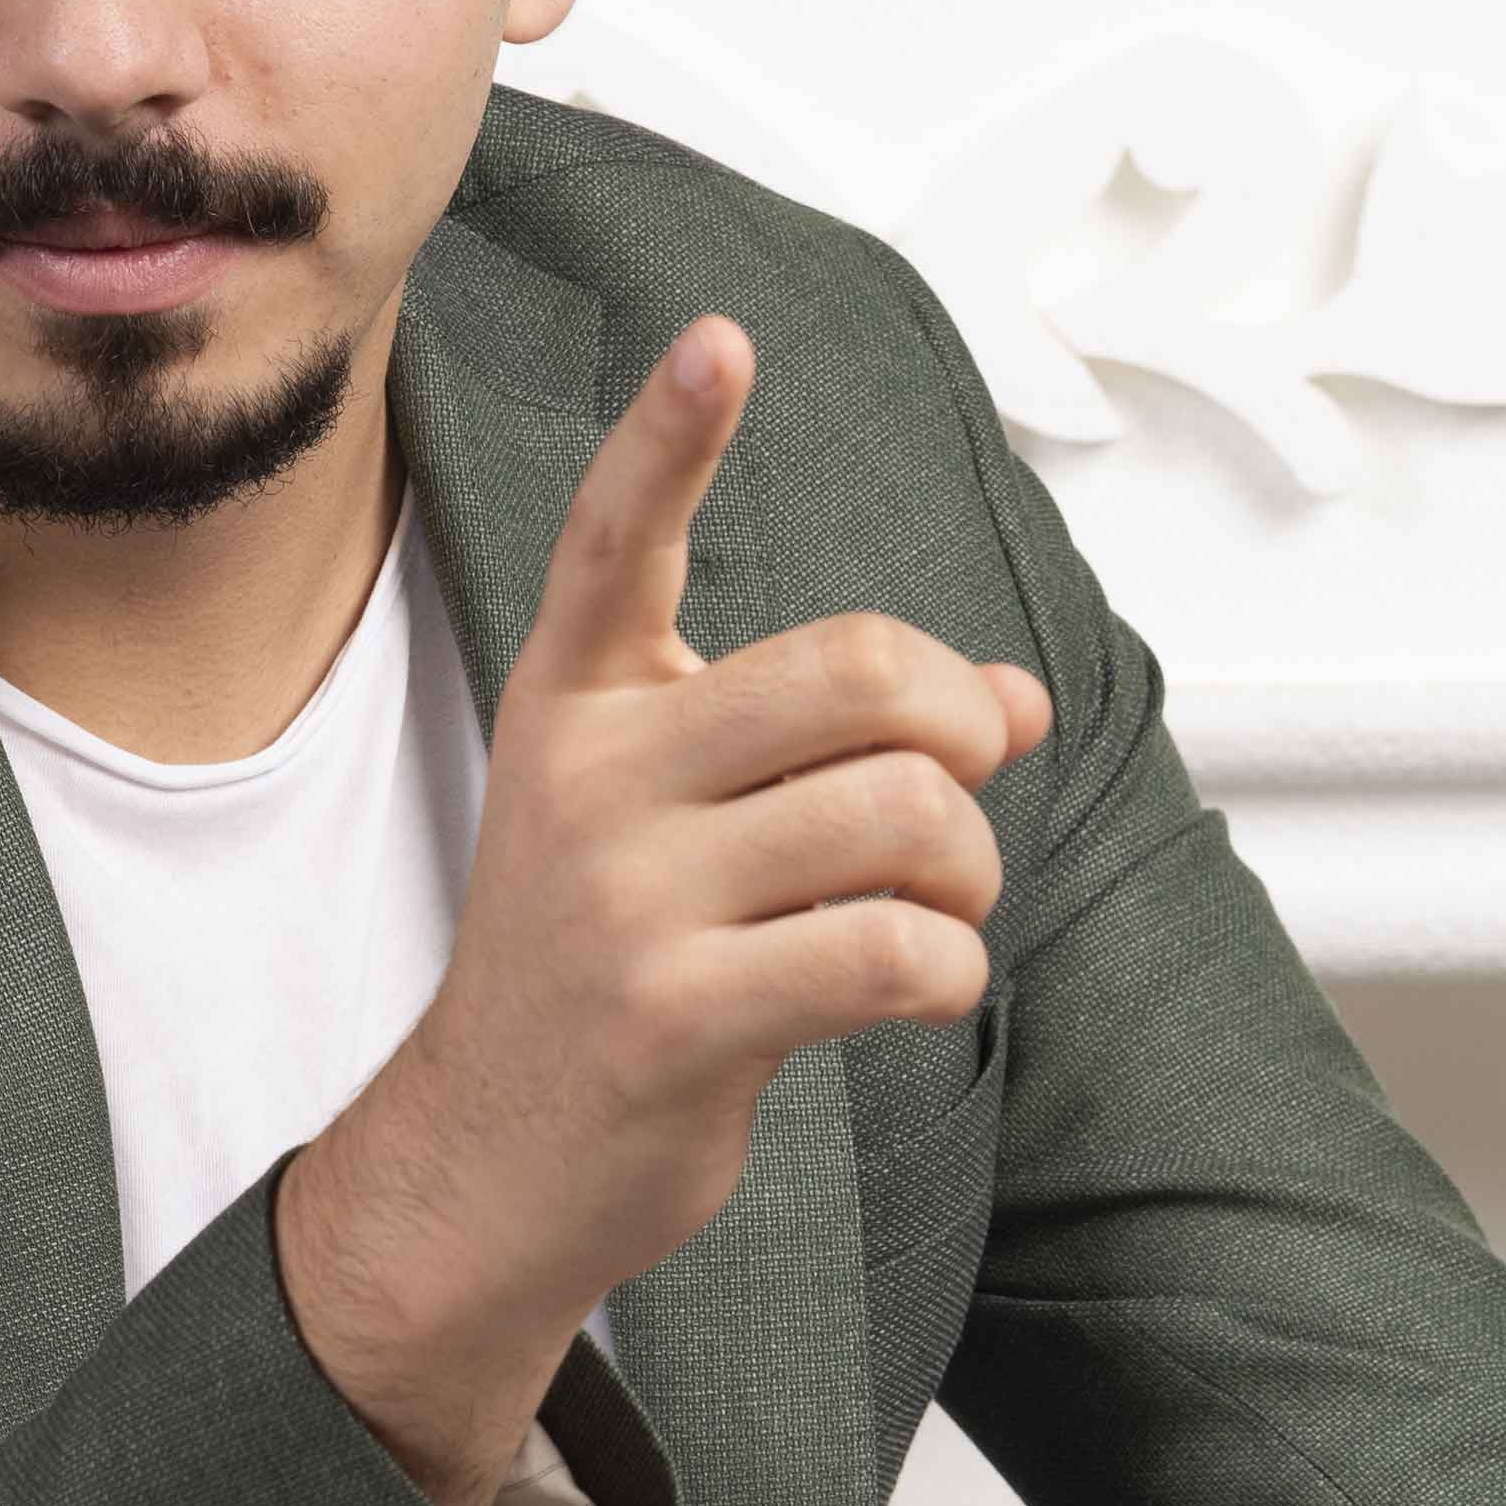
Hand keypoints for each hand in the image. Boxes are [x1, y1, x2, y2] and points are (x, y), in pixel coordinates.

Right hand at [278, 314, 1052, 1505]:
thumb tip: (1016, 697)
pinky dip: (949, 968)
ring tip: (929, 911)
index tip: (720, 341)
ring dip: (967, 874)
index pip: (622, 538)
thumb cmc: (613, 967)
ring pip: (905, 814)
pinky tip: (914, 984)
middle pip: (861, 673)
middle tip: (957, 792)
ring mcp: (624, 895)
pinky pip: (893, 947)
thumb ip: (837, 744)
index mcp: (580, 699)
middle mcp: (591, 775)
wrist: (489, 1164)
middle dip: (961, 729)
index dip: (673, 436)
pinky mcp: (674, 1014)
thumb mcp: (691, 823)